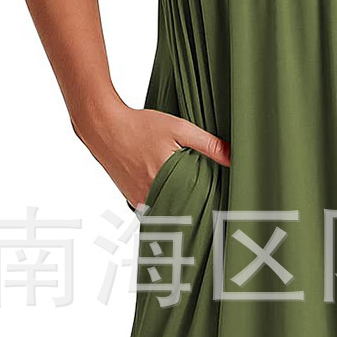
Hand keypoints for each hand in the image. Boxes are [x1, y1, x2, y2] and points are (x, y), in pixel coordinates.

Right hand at [78, 105, 229, 208]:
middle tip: (212, 211)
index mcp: (165, 179)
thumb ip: (207, 144)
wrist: (103, 126)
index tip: (221, 208)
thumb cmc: (140, 125)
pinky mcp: (132, 199)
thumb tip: (233, 157)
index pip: (195, 203)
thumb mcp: (178, 128)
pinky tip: (173, 196)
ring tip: (195, 207)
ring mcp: (139, 200)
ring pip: (167, 211)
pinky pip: (153, 208)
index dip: (209, 206)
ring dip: (180, 208)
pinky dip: (164, 204)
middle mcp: (150, 194)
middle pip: (182, 210)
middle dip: (196, 209)